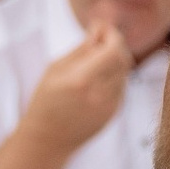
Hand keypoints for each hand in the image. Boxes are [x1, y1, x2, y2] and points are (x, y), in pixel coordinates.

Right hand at [24, 21, 133, 155]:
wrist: (47, 139)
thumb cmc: (45, 100)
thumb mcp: (56, 69)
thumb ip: (81, 49)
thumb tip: (99, 28)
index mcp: (83, 80)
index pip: (113, 50)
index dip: (113, 36)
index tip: (103, 29)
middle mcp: (101, 94)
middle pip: (123, 60)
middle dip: (116, 45)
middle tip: (101, 39)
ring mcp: (110, 106)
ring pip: (124, 74)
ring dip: (115, 61)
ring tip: (94, 59)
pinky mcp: (114, 114)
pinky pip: (121, 87)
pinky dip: (114, 76)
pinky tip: (96, 78)